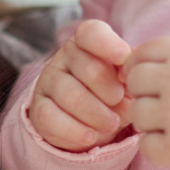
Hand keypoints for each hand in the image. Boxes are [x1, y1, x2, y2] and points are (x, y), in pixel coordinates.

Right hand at [28, 19, 134, 150]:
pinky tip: (90, 137)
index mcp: (88, 41)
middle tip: (120, 102)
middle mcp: (65, 56)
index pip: (92, 33)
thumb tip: (130, 72)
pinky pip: (51, 119)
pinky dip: (75, 132)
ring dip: (97, 115)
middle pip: (90, 70)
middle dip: (111, 92)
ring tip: (111, 124)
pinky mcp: (38, 107)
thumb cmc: (113, 92)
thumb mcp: (126, 80)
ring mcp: (49, 80)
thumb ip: (130, 72)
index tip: (123, 58)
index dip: (108, 44)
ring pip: (72, 96)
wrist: (91, 121)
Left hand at [124, 37, 169, 169]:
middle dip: (145, 93)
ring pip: (138, 114)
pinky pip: (146, 146)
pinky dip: (158, 147)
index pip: (142, 53)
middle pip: (135, 82)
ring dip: (151, 121)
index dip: (141, 66)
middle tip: (165, 104)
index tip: (150, 79)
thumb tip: (134, 62)